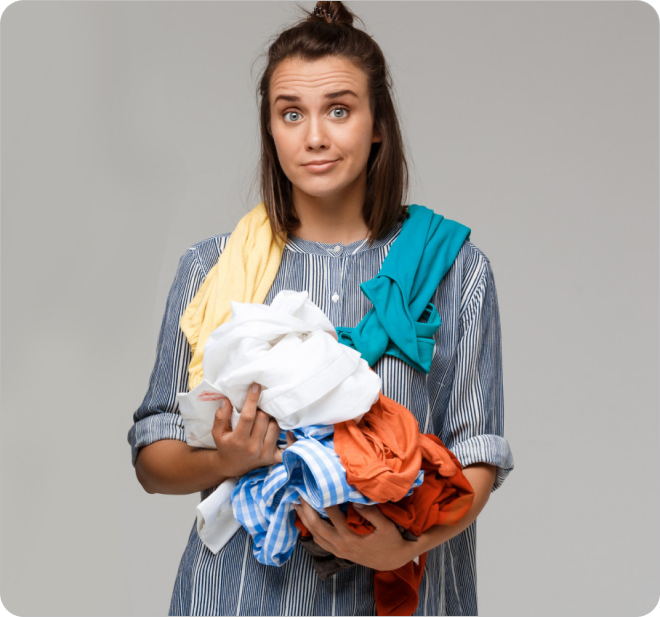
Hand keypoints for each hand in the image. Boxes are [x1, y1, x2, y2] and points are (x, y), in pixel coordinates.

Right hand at [211, 383, 283, 476]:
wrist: (231, 466)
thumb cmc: (225, 445)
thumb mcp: (217, 432)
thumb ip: (220, 416)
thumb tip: (227, 400)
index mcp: (238, 440)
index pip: (248, 416)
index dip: (252, 400)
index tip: (256, 386)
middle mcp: (252, 447)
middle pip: (264, 419)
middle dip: (262, 409)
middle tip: (259, 405)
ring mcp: (264, 453)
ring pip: (275, 427)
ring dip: (272, 419)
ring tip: (266, 416)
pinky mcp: (272, 458)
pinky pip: (286, 449)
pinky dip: (290, 440)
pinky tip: (288, 433)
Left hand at [294, 500, 417, 570]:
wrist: (394, 561)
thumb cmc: (391, 540)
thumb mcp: (386, 526)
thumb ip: (371, 513)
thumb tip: (355, 500)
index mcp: (350, 536)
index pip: (331, 515)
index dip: (323, 499)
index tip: (317, 485)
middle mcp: (340, 544)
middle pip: (316, 526)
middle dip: (306, 509)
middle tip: (299, 493)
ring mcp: (338, 550)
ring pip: (315, 534)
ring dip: (305, 519)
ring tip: (297, 505)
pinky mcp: (338, 552)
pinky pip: (320, 541)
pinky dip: (311, 530)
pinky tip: (307, 521)